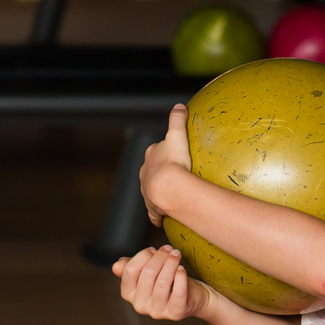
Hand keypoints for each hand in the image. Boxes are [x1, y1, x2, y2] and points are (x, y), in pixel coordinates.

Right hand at [113, 246, 212, 320]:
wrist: (192, 297)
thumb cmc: (168, 281)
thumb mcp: (148, 272)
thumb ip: (132, 267)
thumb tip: (116, 266)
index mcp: (129, 294)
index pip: (129, 270)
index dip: (143, 255)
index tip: (154, 249)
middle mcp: (139, 305)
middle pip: (147, 273)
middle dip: (160, 256)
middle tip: (170, 249)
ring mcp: (157, 311)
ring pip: (163, 282)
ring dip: (172, 263)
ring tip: (177, 254)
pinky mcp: (175, 313)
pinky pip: (178, 292)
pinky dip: (181, 277)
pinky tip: (182, 269)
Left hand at [140, 104, 193, 225]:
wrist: (168, 188)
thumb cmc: (173, 161)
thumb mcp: (177, 136)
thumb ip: (177, 120)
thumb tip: (180, 105)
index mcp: (151, 156)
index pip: (155, 151)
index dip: (163, 151)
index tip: (173, 154)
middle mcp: (145, 173)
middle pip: (151, 170)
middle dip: (159, 172)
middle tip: (174, 174)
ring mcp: (147, 191)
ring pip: (151, 190)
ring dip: (158, 192)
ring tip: (169, 195)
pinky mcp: (152, 207)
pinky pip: (154, 211)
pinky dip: (157, 214)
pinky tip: (162, 218)